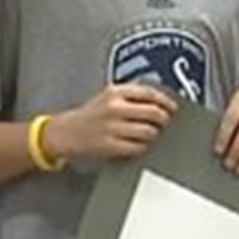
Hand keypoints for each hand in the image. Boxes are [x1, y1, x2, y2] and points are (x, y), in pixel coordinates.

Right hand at [44, 84, 177, 161]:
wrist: (65, 132)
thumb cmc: (90, 116)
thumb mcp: (108, 96)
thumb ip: (132, 96)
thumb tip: (161, 101)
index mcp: (115, 92)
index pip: (150, 94)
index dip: (166, 101)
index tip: (173, 107)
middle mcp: (114, 108)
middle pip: (154, 113)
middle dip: (163, 120)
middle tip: (164, 123)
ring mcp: (112, 127)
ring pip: (149, 131)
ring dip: (154, 134)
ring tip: (150, 134)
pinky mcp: (110, 145)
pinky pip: (138, 147)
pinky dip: (142, 146)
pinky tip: (138, 144)